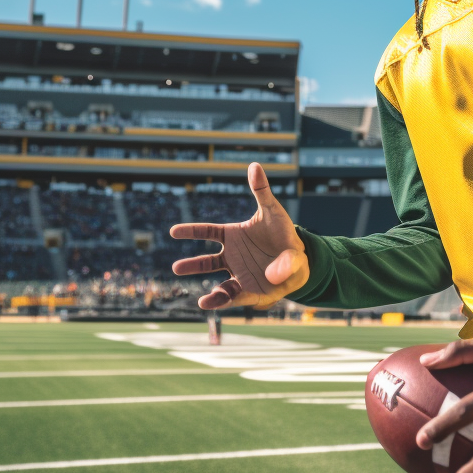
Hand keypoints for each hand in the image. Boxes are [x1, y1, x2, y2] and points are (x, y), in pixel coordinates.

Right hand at [170, 162, 308, 310]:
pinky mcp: (251, 290)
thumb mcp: (273, 210)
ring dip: (211, 295)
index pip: (208, 232)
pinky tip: (216, 306)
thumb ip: (262, 190)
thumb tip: (254, 165)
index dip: (192, 231)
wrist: (300, 259)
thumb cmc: (283, 234)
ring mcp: (239, 274)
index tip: (173, 231)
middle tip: (176, 268)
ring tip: (201, 302)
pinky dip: (226, 303)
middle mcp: (232, 257)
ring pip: (220, 285)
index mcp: (234, 236)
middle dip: (192, 265)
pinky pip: (236, 298)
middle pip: (207, 262)